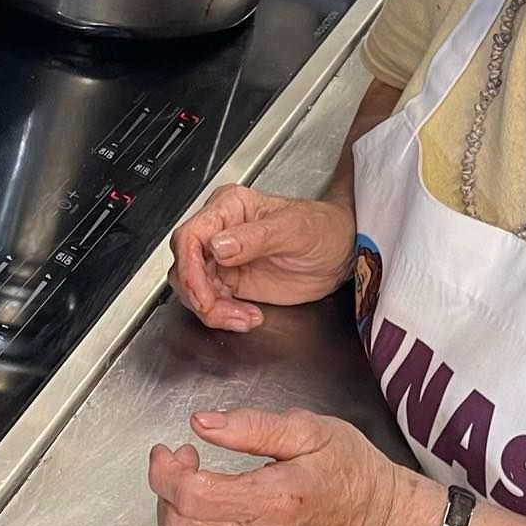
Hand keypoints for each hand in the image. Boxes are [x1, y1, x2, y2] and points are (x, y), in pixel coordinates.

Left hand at [148, 408, 417, 525]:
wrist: (379, 521)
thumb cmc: (349, 468)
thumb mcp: (309, 428)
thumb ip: (251, 426)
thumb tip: (201, 423)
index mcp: (275, 500)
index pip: (193, 497)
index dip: (166, 472)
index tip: (167, 449)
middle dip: (166, 488)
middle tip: (185, 457)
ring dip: (173, 512)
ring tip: (194, 481)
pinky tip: (210, 504)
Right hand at [166, 185, 355, 332]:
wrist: (341, 252)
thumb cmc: (322, 229)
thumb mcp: (292, 230)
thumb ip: (254, 238)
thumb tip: (218, 246)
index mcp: (228, 208)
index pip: (189, 236)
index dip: (189, 267)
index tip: (203, 292)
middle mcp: (219, 231)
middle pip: (184, 265)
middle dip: (198, 293)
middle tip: (220, 311)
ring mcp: (223, 258)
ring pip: (192, 287)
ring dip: (211, 309)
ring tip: (243, 316)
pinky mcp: (232, 281)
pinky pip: (211, 302)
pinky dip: (223, 315)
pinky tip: (249, 317)